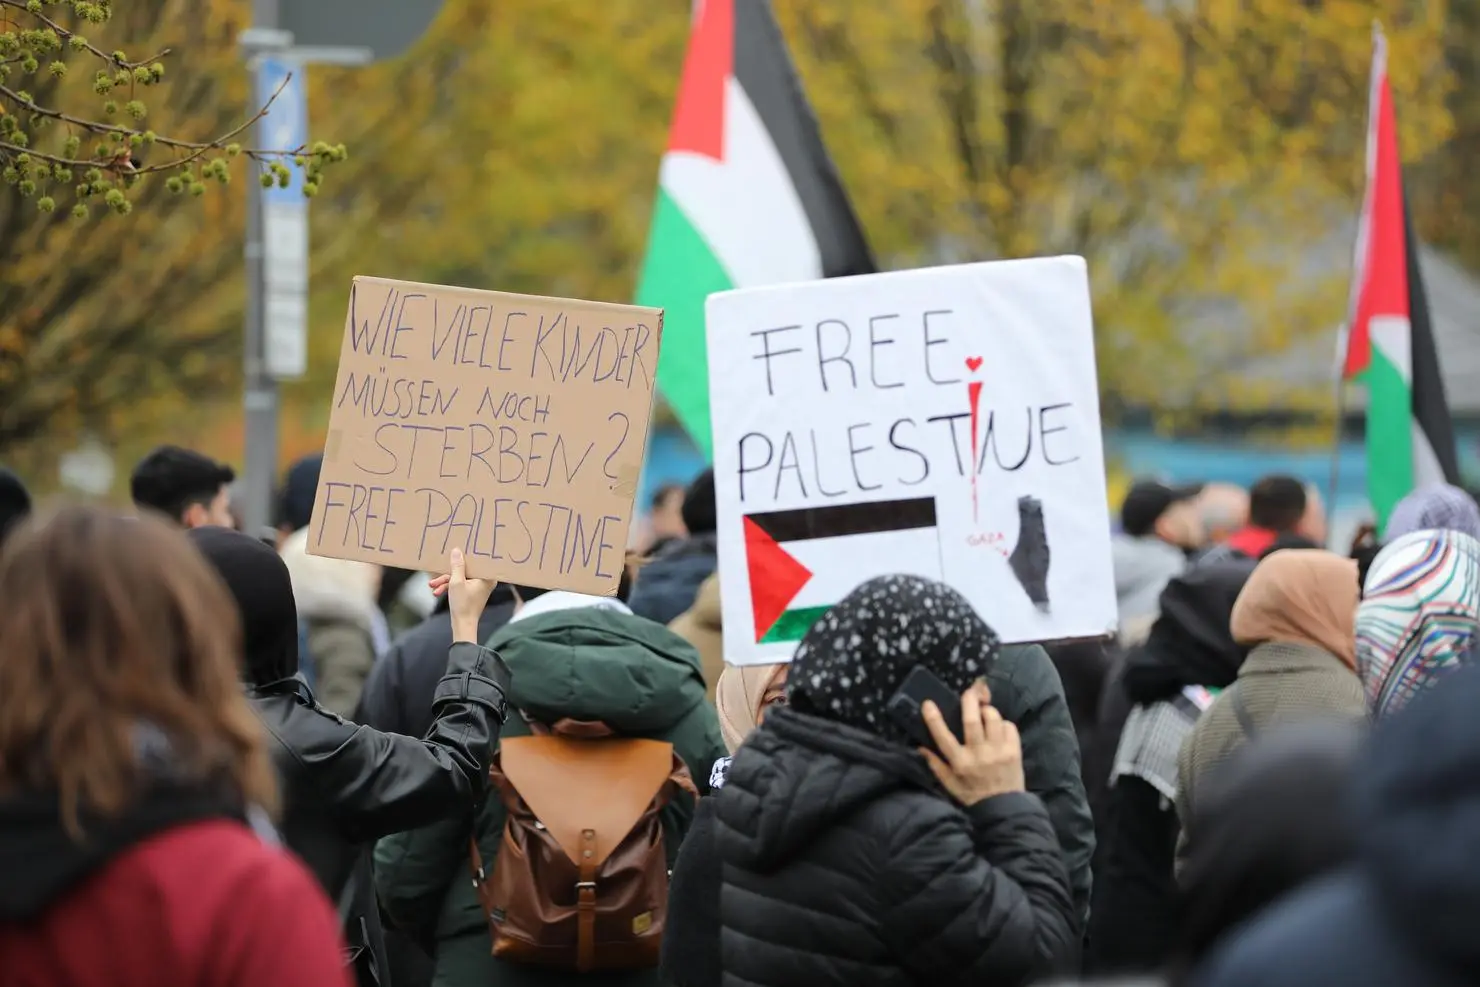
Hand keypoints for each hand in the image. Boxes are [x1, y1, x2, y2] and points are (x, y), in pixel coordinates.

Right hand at [431, 548, 497, 642]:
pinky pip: (461, 584)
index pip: (477, 560)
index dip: (467, 554)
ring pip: (461, 577)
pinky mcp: (472, 592)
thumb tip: (456, 550)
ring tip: (432, 585)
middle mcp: (485, 580)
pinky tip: (436, 591)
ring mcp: (479, 586)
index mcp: (487, 576)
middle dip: (449, 572)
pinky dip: (449, 587)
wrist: (462, 625)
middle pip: (466, 568)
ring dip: (446, 581)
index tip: (458, 548)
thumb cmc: (463, 605)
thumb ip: (456, 565)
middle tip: (438, 571)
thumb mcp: (456, 582)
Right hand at [920, 683, 1024, 804]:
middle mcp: (979, 755)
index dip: (934, 719)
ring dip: (987, 711)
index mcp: (960, 763)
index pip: (943, 737)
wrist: (1003, 808)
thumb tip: (920, 747)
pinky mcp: (1014, 751)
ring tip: (984, 712)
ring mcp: (998, 752)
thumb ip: (936, 765)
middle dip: (969, 701)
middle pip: (972, 720)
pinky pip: (1009, 726)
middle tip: (969, 692)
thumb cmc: (973, 795)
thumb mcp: (950, 784)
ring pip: (993, 719)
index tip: (928, 703)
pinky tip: (998, 728)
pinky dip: (1003, 723)